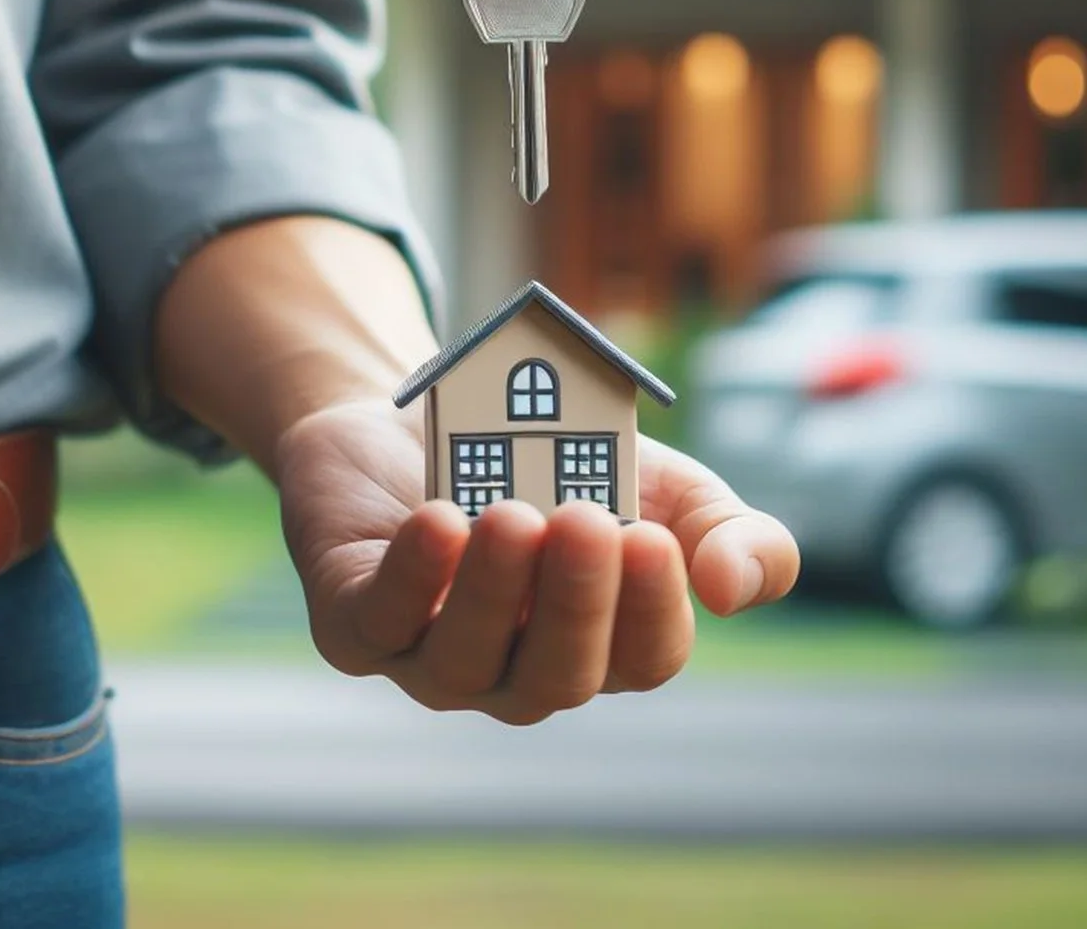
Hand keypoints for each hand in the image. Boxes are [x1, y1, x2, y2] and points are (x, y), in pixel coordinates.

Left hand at [274, 400, 800, 724]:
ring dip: (492, 591)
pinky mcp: (355, 624)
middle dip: (574, 604)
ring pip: (463, 663)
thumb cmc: (556, 465)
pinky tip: (440, 522)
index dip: (650, 609)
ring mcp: (432, 658)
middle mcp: (518, 669)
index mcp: (603, 645)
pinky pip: (377, 623)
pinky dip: (410, 577)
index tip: (653, 537)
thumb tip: (732, 588)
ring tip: (511, 513)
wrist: (430, 409)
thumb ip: (731, 533)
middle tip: (583, 519)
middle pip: (556, 677)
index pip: (641, 659)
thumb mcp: (664, 484)